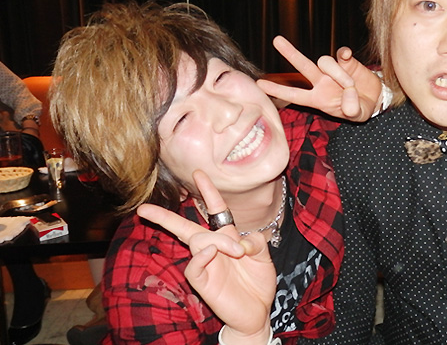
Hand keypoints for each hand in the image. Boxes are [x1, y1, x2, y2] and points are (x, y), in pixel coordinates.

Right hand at [137, 171, 274, 343]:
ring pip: (196, 242)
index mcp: (227, 237)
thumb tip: (240, 240)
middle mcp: (212, 248)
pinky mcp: (203, 283)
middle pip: (185, 227)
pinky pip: (193, 267)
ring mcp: (205, 265)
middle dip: (165, 217)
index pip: (214, 210)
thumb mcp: (263, 256)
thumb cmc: (257, 282)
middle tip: (144, 208)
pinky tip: (210, 253)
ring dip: (218, 242)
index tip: (199, 173)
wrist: (257, 311)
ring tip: (237, 253)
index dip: (208, 192)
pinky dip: (200, 257)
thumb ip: (255, 242)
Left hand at [257, 35, 382, 121]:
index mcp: (318, 99)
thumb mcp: (357, 115)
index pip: (294, 94)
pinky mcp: (346, 61)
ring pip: (325, 63)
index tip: (260, 84)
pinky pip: (340, 54)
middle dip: (290, 53)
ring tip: (351, 86)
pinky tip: (347, 56)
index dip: (278, 90)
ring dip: (338, 74)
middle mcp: (322, 82)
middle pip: (303, 66)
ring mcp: (333, 70)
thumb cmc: (361, 109)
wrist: (377, 98)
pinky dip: (343, 54)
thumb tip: (349, 94)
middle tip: (276, 40)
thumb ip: (353, 109)